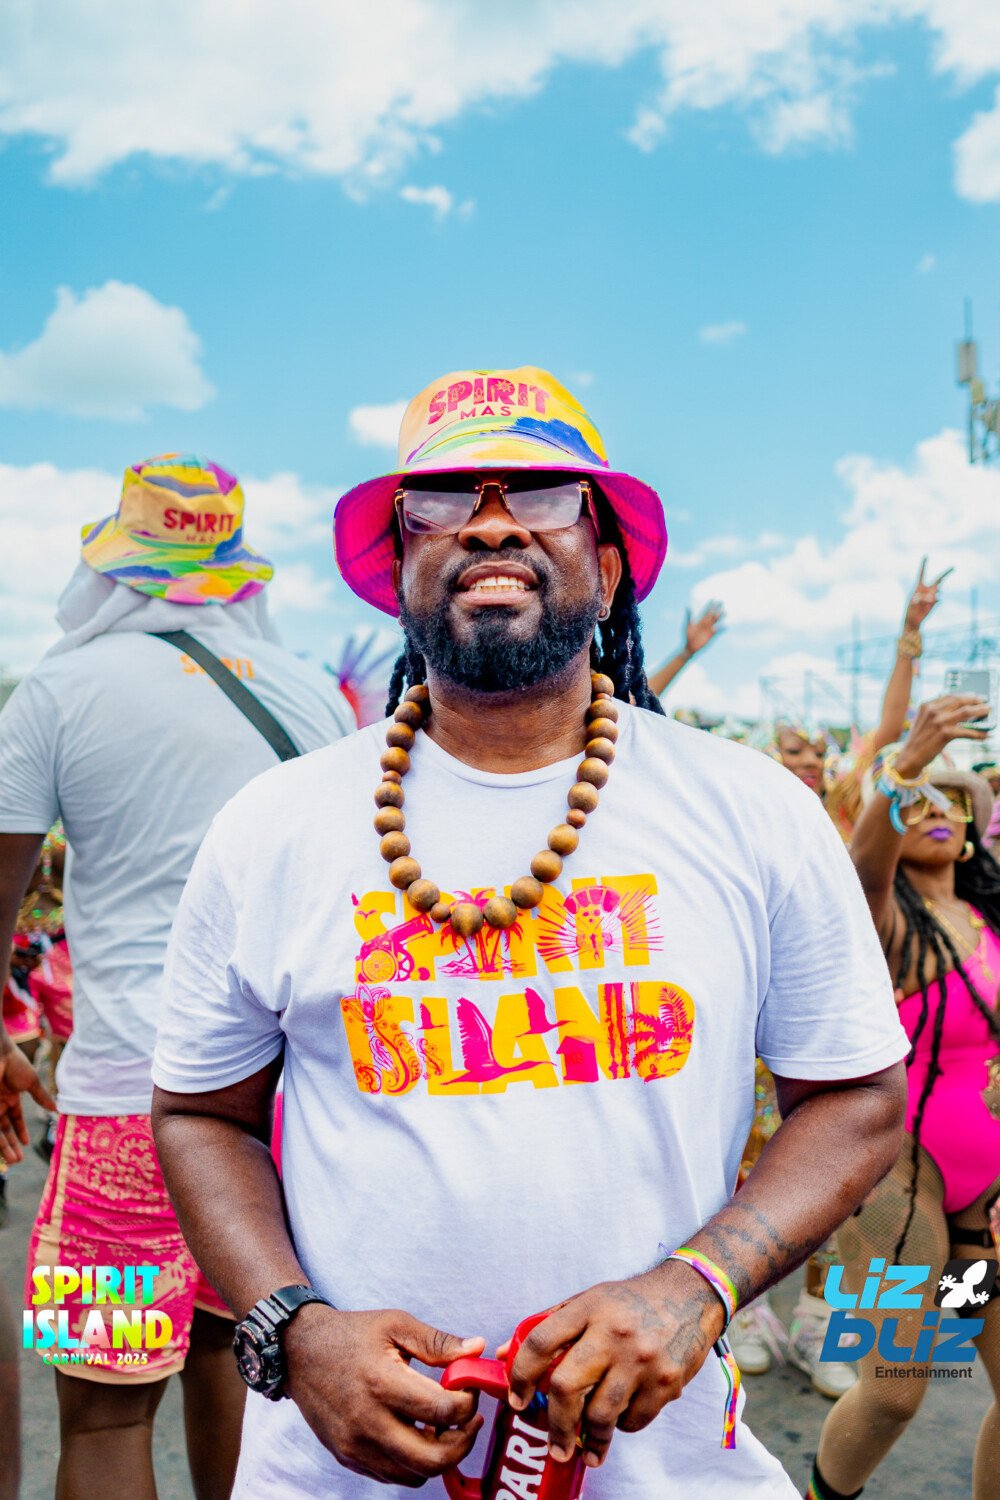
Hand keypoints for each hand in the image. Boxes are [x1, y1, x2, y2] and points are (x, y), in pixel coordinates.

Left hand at [0, 1036, 56, 1163]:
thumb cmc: (15, 1064)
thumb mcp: (31, 1082)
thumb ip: (42, 1096)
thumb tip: (56, 1108)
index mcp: (10, 1096)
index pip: (14, 1119)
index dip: (20, 1131)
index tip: (26, 1144)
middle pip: (4, 1129)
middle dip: (11, 1144)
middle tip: (18, 1160)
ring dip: (5, 1147)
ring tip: (13, 1160)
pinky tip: (4, 1150)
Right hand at [283, 1303, 484, 1486]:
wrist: (299, 1351)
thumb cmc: (351, 1334)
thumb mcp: (395, 1324)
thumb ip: (438, 1342)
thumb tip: (477, 1349)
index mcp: (383, 1383)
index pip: (443, 1411)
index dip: (468, 1404)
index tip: (469, 1390)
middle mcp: (368, 1422)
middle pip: (433, 1459)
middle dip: (463, 1442)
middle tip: (469, 1420)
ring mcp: (356, 1445)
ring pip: (415, 1475)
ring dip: (439, 1455)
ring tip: (441, 1425)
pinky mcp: (348, 1456)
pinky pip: (393, 1475)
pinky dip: (413, 1462)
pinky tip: (416, 1432)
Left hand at [505, 1261, 723, 1469]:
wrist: (691, 1295)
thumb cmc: (631, 1302)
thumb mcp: (589, 1300)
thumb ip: (548, 1326)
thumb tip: (506, 1356)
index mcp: (589, 1308)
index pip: (541, 1342)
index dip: (520, 1374)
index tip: (515, 1399)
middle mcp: (613, 1333)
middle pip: (566, 1387)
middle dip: (555, 1424)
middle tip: (554, 1446)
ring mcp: (641, 1359)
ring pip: (601, 1414)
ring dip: (590, 1439)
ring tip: (586, 1450)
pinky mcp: (666, 1381)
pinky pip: (633, 1420)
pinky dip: (622, 1427)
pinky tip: (620, 1419)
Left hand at [684, 601, 724, 657]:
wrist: (690, 646)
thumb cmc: (687, 636)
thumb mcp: (687, 625)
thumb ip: (688, 616)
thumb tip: (688, 606)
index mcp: (700, 620)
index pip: (706, 611)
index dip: (709, 605)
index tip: (713, 599)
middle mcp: (705, 623)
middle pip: (712, 614)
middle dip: (717, 608)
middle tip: (721, 602)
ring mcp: (709, 629)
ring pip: (716, 621)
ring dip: (720, 617)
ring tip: (725, 612)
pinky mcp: (711, 635)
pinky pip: (718, 631)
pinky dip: (721, 629)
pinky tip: (725, 626)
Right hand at [894, 695, 988, 778]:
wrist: (909, 756)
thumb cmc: (918, 740)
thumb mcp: (923, 721)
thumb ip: (936, 712)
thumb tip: (958, 708)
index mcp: (927, 705)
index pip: (951, 696)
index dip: (965, 695)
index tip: (975, 697)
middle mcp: (933, 711)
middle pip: (960, 700)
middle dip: (975, 700)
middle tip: (985, 703)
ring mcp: (939, 722)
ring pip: (966, 712)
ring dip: (981, 711)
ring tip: (988, 712)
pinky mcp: (945, 734)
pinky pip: (967, 731)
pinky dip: (978, 733)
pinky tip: (985, 735)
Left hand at [904, 559, 951, 631]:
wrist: (914, 620)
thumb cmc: (910, 610)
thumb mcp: (912, 603)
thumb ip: (921, 598)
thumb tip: (931, 597)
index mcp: (919, 587)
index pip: (922, 573)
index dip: (924, 565)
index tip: (926, 556)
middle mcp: (927, 589)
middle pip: (938, 579)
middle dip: (946, 573)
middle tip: (954, 567)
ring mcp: (932, 595)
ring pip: (938, 589)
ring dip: (933, 594)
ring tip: (927, 600)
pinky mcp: (935, 602)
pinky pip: (938, 599)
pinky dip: (933, 602)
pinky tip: (929, 606)